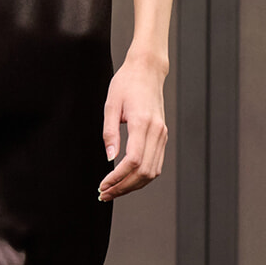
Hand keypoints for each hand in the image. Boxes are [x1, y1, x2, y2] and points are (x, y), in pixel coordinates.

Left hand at [98, 51, 168, 201]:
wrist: (147, 70)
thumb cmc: (127, 83)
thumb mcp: (111, 105)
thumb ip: (110, 133)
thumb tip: (109, 159)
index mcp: (142, 123)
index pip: (134, 161)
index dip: (118, 178)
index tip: (103, 185)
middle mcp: (156, 131)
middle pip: (144, 172)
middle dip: (124, 187)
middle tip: (104, 194)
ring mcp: (162, 135)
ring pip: (152, 172)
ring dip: (133, 186)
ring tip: (113, 190)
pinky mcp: (162, 136)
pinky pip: (156, 164)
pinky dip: (142, 177)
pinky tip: (126, 180)